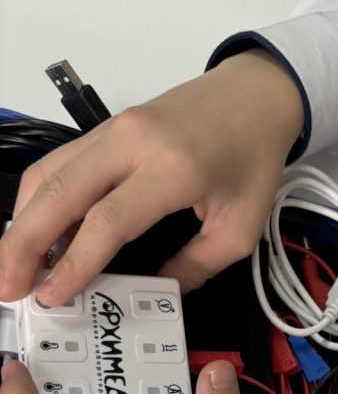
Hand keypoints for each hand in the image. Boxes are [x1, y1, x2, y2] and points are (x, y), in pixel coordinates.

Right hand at [0, 51, 303, 304]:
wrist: (256, 96)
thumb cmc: (253, 161)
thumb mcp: (239, 229)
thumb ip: (194, 267)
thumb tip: (151, 296)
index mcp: (172, 169)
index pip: (107, 220)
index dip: (74, 262)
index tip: (52, 296)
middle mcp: (132, 141)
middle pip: (59, 192)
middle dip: (25, 244)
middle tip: (7, 288)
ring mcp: (114, 129)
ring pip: (48, 174)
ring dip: (24, 222)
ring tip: (14, 267)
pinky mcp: (106, 128)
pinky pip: (60, 163)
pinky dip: (40, 200)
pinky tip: (37, 233)